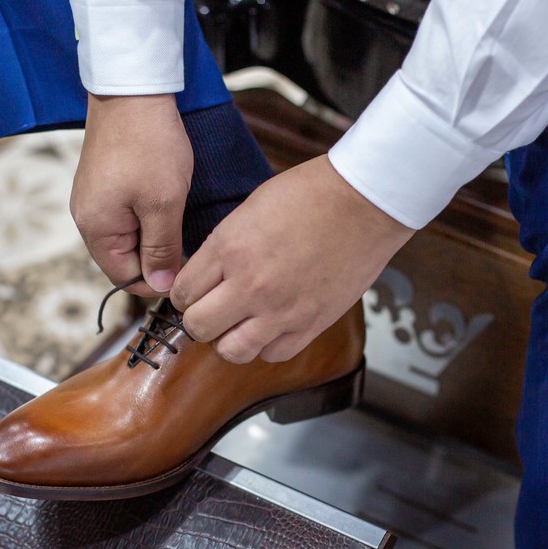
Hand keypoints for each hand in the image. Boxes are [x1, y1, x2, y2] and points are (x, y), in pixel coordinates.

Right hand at [71, 93, 191, 295]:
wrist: (132, 90)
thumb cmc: (149, 145)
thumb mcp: (163, 205)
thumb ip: (161, 250)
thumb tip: (162, 286)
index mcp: (96, 229)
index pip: (125, 278)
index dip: (158, 281)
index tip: (187, 271)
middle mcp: (87, 219)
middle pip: (125, 260)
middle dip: (156, 258)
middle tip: (188, 242)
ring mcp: (92, 200)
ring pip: (128, 237)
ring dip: (154, 236)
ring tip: (177, 215)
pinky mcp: (102, 184)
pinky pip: (125, 216)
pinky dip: (146, 216)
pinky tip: (165, 201)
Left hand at [170, 155, 414, 362]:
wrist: (365, 202)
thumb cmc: (311, 194)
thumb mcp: (250, 209)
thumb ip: (224, 247)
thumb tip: (206, 275)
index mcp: (229, 248)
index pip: (182, 293)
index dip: (184, 294)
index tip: (194, 292)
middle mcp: (250, 284)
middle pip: (198, 327)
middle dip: (200, 319)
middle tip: (212, 309)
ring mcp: (281, 309)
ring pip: (230, 351)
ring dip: (229, 339)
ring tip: (239, 323)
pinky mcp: (311, 324)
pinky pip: (272, 354)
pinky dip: (266, 345)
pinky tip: (270, 327)